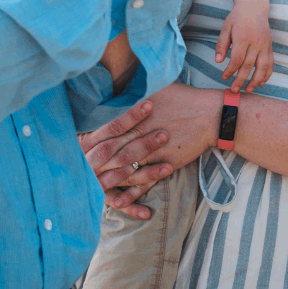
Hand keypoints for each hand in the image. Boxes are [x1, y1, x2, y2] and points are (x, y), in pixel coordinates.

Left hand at [79, 84, 220, 217]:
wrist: (209, 114)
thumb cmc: (184, 97)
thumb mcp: (158, 87)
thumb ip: (137, 92)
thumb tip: (123, 86)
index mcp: (137, 115)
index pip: (108, 129)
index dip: (92, 138)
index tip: (78, 145)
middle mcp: (142, 133)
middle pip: (112, 150)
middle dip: (94, 161)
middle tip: (78, 170)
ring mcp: (153, 151)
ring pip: (125, 168)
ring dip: (108, 178)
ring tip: (92, 186)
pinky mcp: (164, 165)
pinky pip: (144, 183)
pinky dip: (131, 194)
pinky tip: (118, 202)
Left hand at [217, 5, 273, 93]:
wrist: (254, 8)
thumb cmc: (237, 18)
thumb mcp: (226, 28)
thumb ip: (221, 44)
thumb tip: (217, 61)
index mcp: (243, 37)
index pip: (237, 58)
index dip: (230, 70)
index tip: (224, 77)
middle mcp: (256, 42)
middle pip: (249, 65)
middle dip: (240, 79)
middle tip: (233, 90)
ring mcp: (265, 45)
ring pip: (263, 67)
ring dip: (256, 81)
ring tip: (248, 90)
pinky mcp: (270, 47)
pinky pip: (271, 63)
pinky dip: (267, 74)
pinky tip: (261, 83)